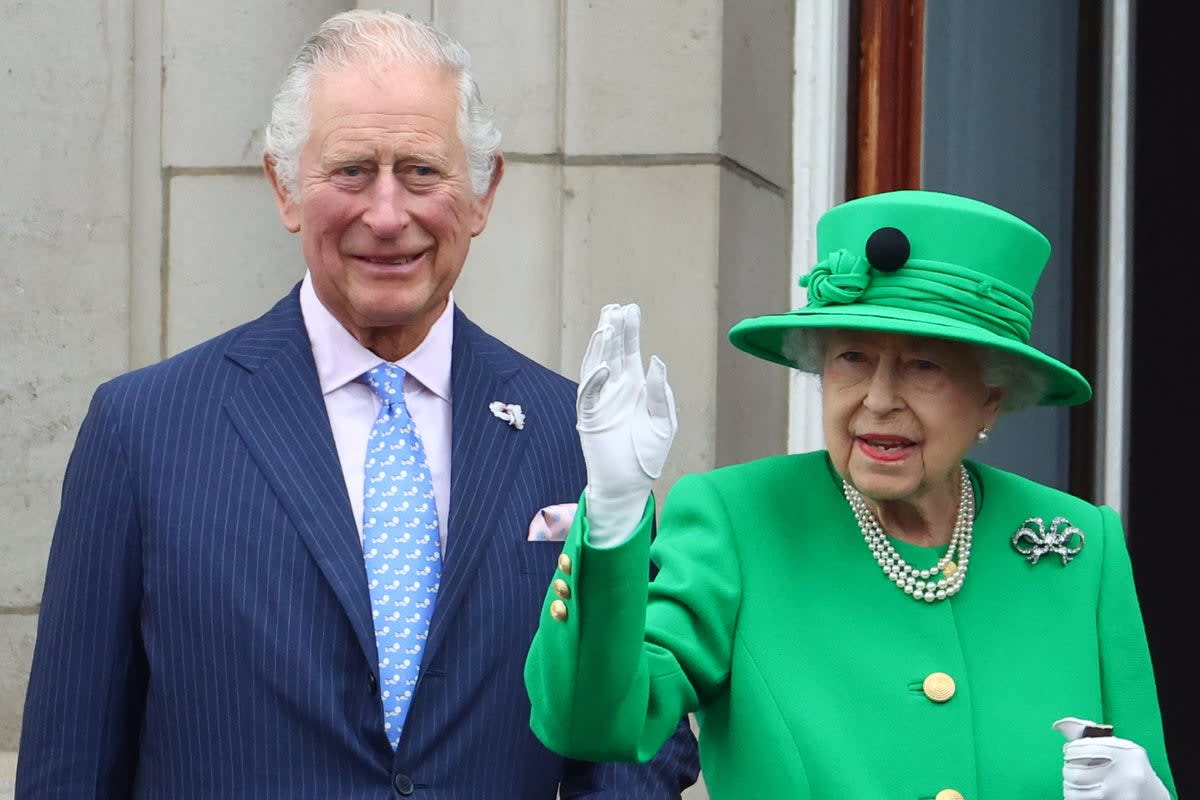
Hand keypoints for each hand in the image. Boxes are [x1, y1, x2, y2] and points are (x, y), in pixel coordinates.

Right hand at [576, 303, 676, 546]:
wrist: (630, 484)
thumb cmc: (648, 455)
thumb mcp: (664, 422)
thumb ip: (660, 393)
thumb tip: (655, 361)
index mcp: (634, 386)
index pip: (630, 351)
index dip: (630, 330)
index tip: (630, 308)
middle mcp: (615, 389)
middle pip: (612, 352)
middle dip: (613, 330)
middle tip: (615, 308)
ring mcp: (600, 401)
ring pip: (596, 366)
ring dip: (600, 347)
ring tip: (606, 326)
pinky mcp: (588, 418)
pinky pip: (588, 395)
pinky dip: (594, 380)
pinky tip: (605, 367)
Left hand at [1054, 717, 1169, 799]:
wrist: (1154, 796)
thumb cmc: (1134, 770)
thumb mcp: (1124, 751)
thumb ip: (1099, 742)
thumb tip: (1062, 731)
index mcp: (1127, 752)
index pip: (1084, 747)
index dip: (1071, 749)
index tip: (1069, 751)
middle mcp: (1124, 772)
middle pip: (1076, 769)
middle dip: (1068, 768)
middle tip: (1070, 768)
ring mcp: (1118, 792)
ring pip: (1075, 787)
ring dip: (1069, 783)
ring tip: (1074, 781)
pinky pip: (1078, 799)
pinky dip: (1072, 795)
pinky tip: (1078, 792)